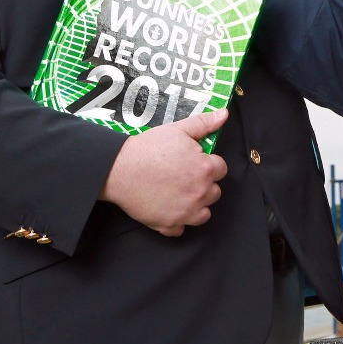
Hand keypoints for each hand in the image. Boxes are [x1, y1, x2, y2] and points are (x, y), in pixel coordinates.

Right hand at [99, 109, 229, 236]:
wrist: (118, 168)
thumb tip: (224, 114)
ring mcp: (185, 212)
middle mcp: (199, 193)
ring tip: (179, 193)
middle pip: (214, 192)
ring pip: (204, 213)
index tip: (194, 162)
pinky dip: (177, 222)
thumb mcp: (177, 129)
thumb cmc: (148, 148)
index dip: (208, 163)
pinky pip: (181, 229)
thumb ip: (204, 123)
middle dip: (203, 184)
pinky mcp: (169, 225)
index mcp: (205, 169)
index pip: (221, 169)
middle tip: (184, 176)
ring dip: (196, 205)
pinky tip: (169, 208)